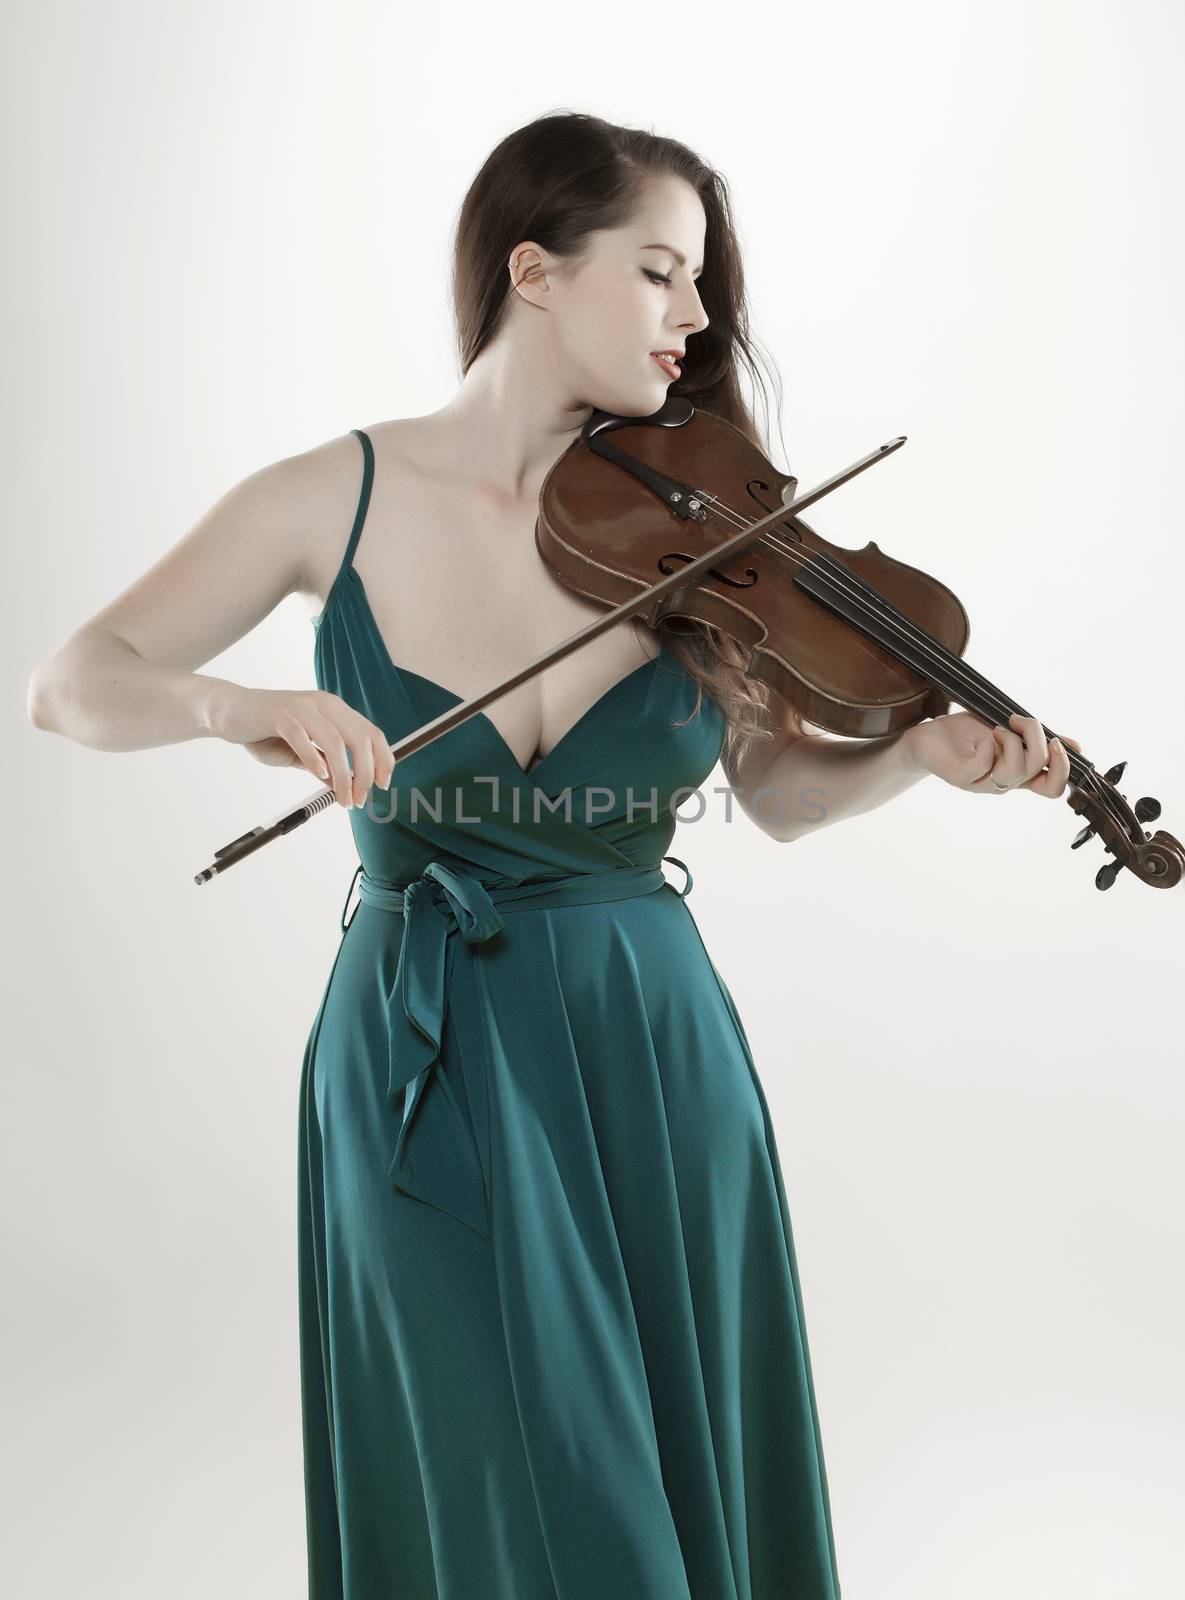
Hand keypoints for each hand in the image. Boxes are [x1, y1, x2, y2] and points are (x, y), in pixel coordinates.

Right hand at [207, 683, 394, 807]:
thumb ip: (325, 765)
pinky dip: (315, 758)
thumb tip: (347, 787)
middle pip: (359, 738)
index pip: (372, 733)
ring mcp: (302, 707)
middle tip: (359, 800)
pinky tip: (320, 775)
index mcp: (335, 710)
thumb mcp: (302, 752)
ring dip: (343, 775)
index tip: (383, 785)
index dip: (383, 760)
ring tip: (343, 798)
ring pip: (334, 741)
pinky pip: (303, 737)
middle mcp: (324, 704)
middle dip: (365, 774)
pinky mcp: (279, 714)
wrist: (230, 712)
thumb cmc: (267, 732)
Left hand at [907, 711, 1081, 797]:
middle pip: (1037, 770)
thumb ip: (1037, 739)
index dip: (1064, 769)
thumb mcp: (1008, 732)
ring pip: (1014, 772)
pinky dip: (987, 748)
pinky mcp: (960, 777)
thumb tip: (1074, 745)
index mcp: (1019, 773)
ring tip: (996, 729)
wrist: (928, 738)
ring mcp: (981, 782)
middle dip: (1036, 737)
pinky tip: (981, 740)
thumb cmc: (967, 735)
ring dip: (1011, 741)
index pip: (1052, 788)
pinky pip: (982, 768)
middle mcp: (1003, 782)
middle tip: (1017, 720)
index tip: (1056, 742)